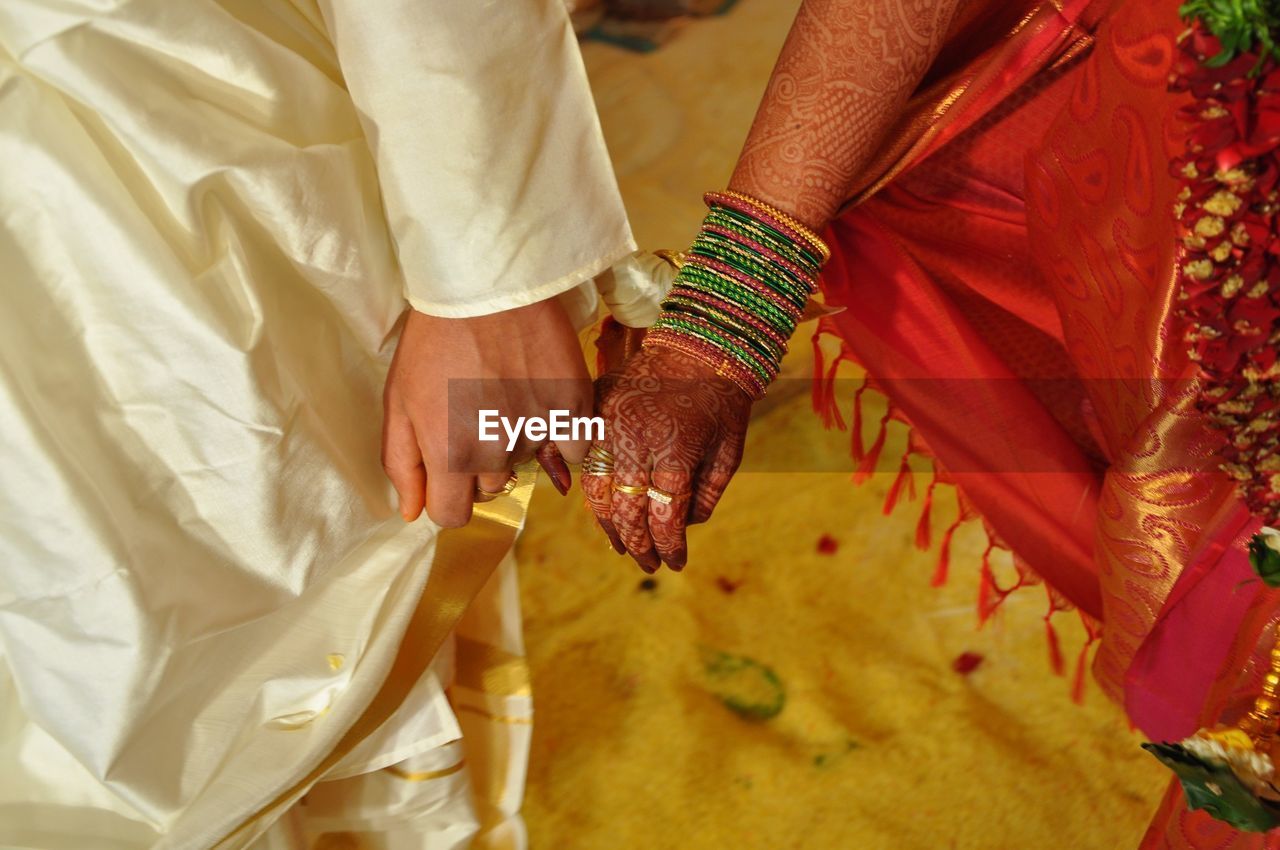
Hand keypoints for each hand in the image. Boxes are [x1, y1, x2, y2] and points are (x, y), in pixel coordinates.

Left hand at [382, 299, 590, 526]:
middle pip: (490, 486)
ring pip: (527, 463)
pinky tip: (541, 404)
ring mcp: (538, 432)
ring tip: (504, 394)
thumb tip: (412, 514)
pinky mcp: (572, 408)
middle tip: (473, 413)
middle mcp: (497, 454)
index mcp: (450, 458)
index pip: (452, 517)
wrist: (485, 287)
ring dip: (515, 441)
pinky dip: (560, 435)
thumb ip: (403, 464)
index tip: (446, 468)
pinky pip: (572, 448)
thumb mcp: (399, 402)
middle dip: (479, 462)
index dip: (446, 496)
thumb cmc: (432, 342)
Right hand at [583, 345, 750, 571]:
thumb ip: (708, 493)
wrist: (698, 342)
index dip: (668, 546)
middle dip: (638, 545)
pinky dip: (592, 489)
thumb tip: (684, 528)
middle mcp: (638, 438)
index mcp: (676, 449)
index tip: (674, 563)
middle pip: (628, 509)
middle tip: (648, 564)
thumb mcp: (730, 449)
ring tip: (622, 545)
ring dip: (609, 524)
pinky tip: (603, 509)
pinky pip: (586, 459)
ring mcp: (611, 422)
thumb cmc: (722, 398)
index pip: (665, 515)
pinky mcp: (597, 409)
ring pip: (598, 490)